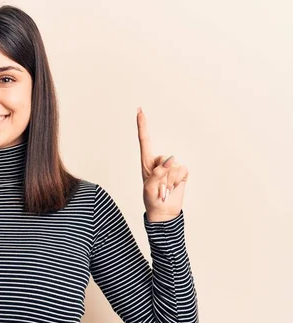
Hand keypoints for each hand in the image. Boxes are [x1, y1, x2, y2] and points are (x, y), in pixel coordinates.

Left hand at [137, 107, 188, 221]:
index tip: (139, 110)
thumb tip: (171, 159)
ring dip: (170, 180)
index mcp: (147, 163)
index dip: (142, 125)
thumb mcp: (150, 187)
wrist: (164, 212)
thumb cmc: (151, 199)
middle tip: (159, 188)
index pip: (144, 140)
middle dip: (163, 175)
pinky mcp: (181, 173)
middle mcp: (159, 162)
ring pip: (175, 166)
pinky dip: (179, 181)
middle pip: (165, 158)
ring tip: (165, 189)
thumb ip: (158, 172)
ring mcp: (171, 167)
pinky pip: (183, 171)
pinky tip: (175, 187)